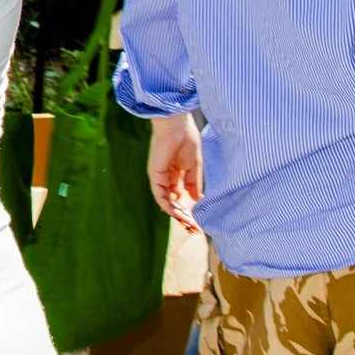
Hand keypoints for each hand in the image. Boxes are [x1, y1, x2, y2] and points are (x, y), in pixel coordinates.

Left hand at [146, 111, 201, 230]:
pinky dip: (168, 206)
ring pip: (167, 202)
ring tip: (189, 224)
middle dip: (184, 215)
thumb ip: (193, 183)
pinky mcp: (155, 176)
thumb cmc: (187, 140)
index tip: (199, 220)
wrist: (178, 126)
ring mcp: (160, 177)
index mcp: (176, 173)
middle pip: (174, 202)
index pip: (181, 196)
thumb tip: (196, 200)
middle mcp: (167, 177)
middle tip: (194, 228)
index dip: (189, 208)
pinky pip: (160, 195)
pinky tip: (178, 214)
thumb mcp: (194, 166)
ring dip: (177, 214)